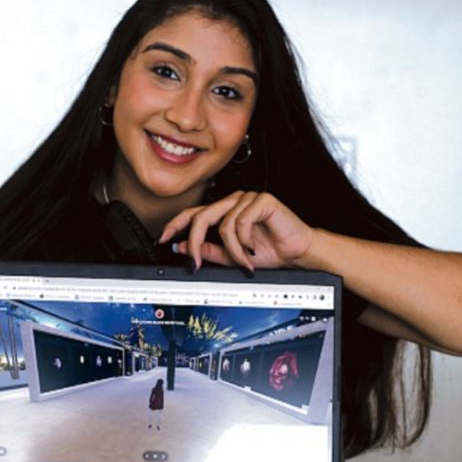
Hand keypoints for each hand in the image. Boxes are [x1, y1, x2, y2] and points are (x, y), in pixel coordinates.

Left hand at [158, 191, 316, 271]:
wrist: (298, 253)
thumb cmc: (270, 250)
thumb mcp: (231, 256)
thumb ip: (208, 251)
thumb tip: (182, 248)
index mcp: (224, 211)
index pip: (193, 213)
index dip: (176, 224)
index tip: (163, 238)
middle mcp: (232, 202)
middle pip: (202, 217)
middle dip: (196, 243)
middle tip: (195, 263)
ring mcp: (247, 198)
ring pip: (223, 225)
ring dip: (232, 251)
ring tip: (244, 262)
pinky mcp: (262, 200)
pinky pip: (241, 222)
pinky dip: (245, 242)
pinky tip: (253, 250)